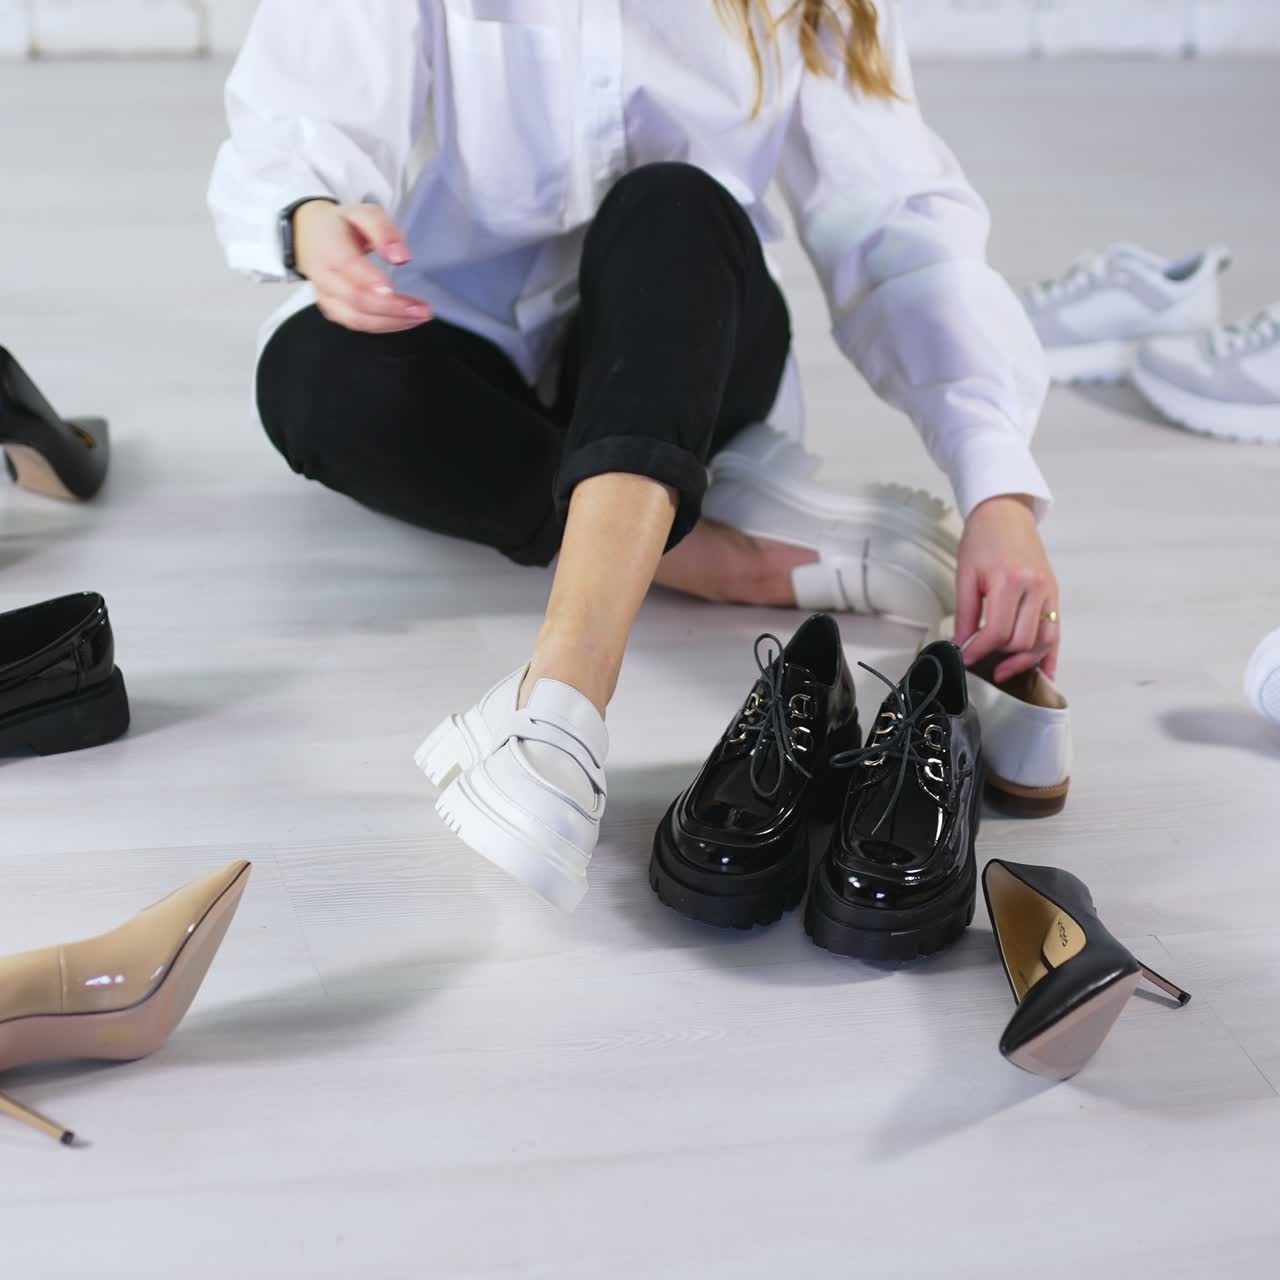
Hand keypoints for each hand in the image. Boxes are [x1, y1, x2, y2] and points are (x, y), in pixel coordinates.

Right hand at [293, 201, 431, 333]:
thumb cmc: (342, 226)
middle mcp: (323, 276)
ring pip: (357, 319)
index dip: (371, 280)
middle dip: (391, 307)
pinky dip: (384, 326)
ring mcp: (326, 297)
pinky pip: (358, 324)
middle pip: (355, 299)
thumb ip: (383, 229)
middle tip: (422, 309)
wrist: (312, 236)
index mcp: (328, 246)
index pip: (348, 265)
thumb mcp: (363, 213)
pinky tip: (405, 320)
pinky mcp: (333, 311)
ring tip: (419, 316)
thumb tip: (400, 257)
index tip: (394, 288)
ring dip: (391, 322)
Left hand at [954, 495, 1059, 683]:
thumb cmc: (983, 539)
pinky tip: (1044, 674)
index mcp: (1010, 580)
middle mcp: (1035, 587)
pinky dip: (1050, 655)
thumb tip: (962, 645)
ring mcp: (1049, 591)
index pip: (998, 631)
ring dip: (1025, 662)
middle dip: (1001, 656)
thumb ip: (966, 613)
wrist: (1005, 513)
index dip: (980, 651)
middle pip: (1022, 640)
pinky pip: (1056, 632)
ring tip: (1005, 672)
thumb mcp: (966, 574)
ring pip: (1044, 641)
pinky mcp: (1054, 594)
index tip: (967, 658)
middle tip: (982, 660)